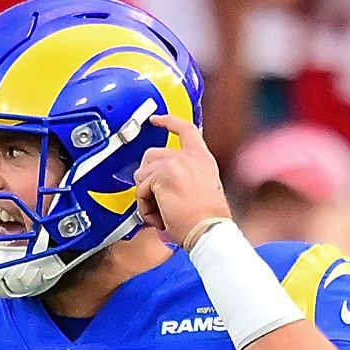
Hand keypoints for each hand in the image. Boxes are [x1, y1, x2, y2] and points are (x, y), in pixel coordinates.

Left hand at [134, 115, 231, 243]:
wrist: (209, 231)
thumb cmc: (206, 220)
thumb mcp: (202, 189)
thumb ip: (184, 176)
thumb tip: (160, 182)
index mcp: (202, 159)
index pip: (185, 129)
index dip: (168, 121)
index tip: (156, 118)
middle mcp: (189, 157)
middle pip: (151, 155)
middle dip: (147, 177)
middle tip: (157, 199)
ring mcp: (175, 164)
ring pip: (143, 174)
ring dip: (146, 196)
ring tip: (162, 211)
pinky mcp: (162, 176)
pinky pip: (141, 191)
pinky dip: (145, 207)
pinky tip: (160, 217)